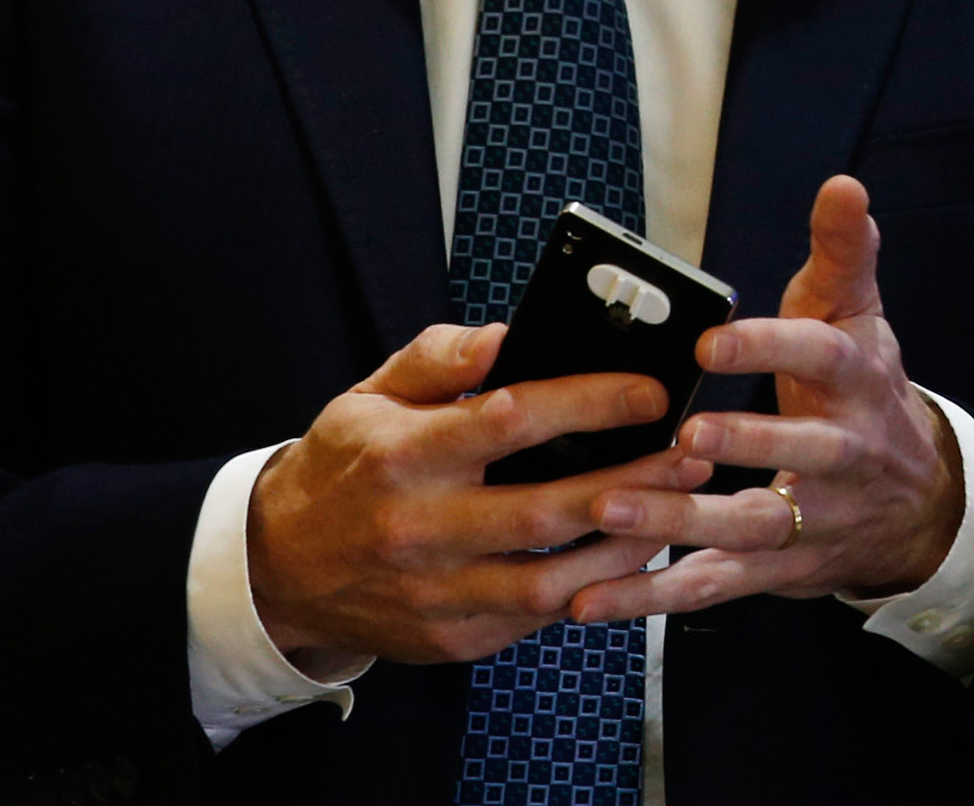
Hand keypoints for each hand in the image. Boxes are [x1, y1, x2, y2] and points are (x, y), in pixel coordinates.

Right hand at [247, 321, 712, 672]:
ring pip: (552, 582)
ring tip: (682, 505)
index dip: (589, 403)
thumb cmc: (345, 467)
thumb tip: (505, 333)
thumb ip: (438, 356)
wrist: (278, 569)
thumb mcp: (370, 396)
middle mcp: (420, 529)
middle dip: (634, 481)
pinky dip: (592, 586)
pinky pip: (536, 618)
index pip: (512, 419)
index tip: (651, 390)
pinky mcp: (452, 639)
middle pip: (545, 511)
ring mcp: (437, 594)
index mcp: (404, 455)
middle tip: (695, 452)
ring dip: (627, 544)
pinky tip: (631, 551)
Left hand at [572, 175, 963, 620]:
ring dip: (680, 522)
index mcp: (857, 384)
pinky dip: (649, 596)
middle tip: (681, 436)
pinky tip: (586, 598)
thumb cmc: (864, 393)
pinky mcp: (773, 569)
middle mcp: (843, 456)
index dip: (770, 348)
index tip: (712, 338)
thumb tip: (843, 184)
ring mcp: (810, 520)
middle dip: (743, 445)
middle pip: (799, 454)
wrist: (914, 504)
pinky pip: (711, 586)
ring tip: (611, 508)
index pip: (823, 360)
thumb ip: (842, 252)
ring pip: (749, 527)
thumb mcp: (858, 317)